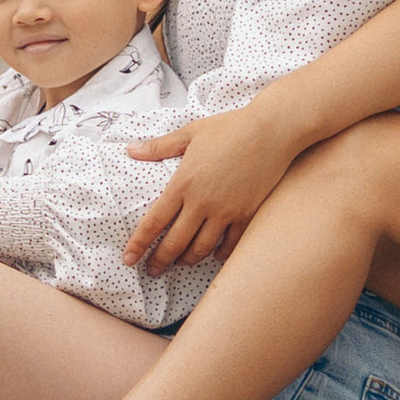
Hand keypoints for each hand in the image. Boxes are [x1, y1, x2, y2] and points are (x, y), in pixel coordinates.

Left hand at [120, 101, 303, 274]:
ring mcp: (226, 211)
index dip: (139, 244)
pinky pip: (230, 244)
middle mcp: (202, 202)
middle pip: (175, 243)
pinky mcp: (246, 214)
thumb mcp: (190, 133)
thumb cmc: (229, 128)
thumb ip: (159, 146)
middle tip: (152, 271)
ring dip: (188, 260)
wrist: (271, 131)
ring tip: (180, 263)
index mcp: (183, 183)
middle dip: (160, 261)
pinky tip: (214, 256)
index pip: (154, 222)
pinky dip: (219, 254)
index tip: (128, 259)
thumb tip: (131, 150)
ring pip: (201, 248)